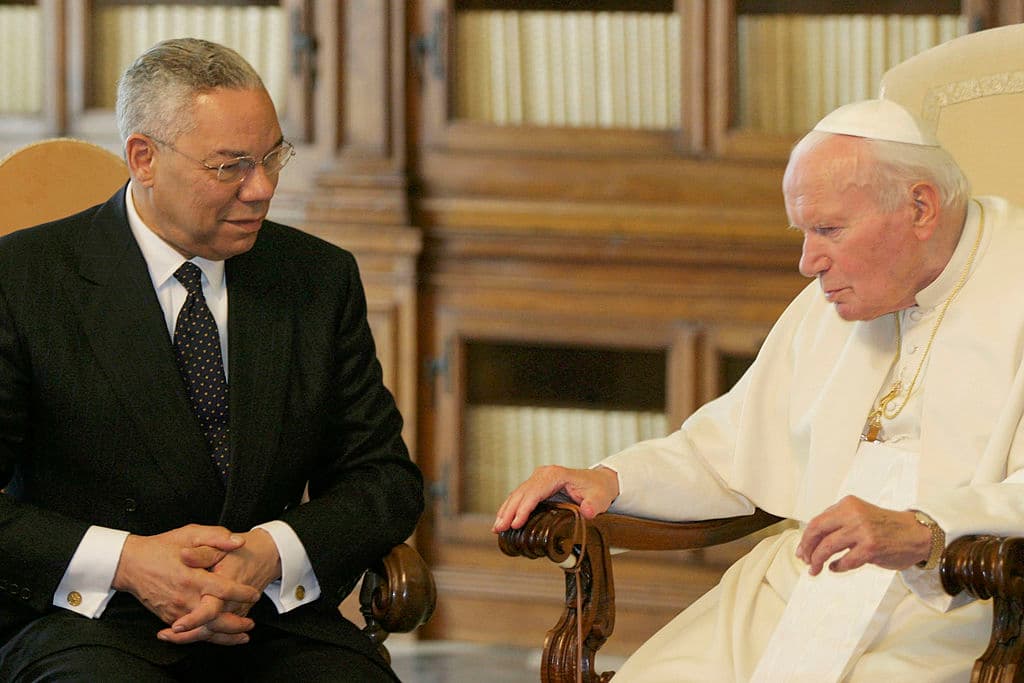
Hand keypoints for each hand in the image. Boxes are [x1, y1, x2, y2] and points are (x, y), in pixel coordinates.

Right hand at [112, 525, 261, 644]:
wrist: (130, 563)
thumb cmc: (161, 547)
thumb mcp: (191, 533)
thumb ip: (217, 537)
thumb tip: (239, 542)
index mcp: (193, 576)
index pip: (224, 589)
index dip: (243, 593)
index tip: (255, 593)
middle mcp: (185, 597)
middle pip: (216, 617)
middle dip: (237, 623)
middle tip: (251, 622)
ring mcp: (175, 610)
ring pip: (204, 630)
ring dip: (225, 635)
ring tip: (242, 634)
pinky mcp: (168, 617)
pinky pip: (190, 633)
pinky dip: (206, 636)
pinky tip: (218, 635)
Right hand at [492, 465, 618, 532]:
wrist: (599, 482)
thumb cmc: (598, 489)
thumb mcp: (600, 498)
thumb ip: (594, 505)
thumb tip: (587, 512)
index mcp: (555, 475)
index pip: (534, 492)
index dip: (524, 509)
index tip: (515, 523)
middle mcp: (543, 474)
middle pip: (522, 493)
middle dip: (509, 511)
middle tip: (499, 529)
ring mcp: (538, 478)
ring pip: (517, 494)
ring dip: (506, 511)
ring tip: (496, 528)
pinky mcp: (536, 485)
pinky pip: (520, 496)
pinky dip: (510, 508)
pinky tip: (502, 520)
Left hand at [796, 495, 931, 574]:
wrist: (917, 534)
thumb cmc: (887, 526)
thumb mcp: (860, 514)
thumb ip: (838, 522)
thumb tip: (812, 540)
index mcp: (848, 505)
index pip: (817, 521)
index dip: (805, 538)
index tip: (801, 550)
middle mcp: (853, 515)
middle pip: (817, 532)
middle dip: (807, 548)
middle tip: (805, 560)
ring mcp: (862, 531)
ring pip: (827, 547)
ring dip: (817, 560)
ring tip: (815, 569)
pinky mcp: (871, 548)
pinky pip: (845, 561)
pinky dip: (836, 566)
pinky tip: (835, 568)